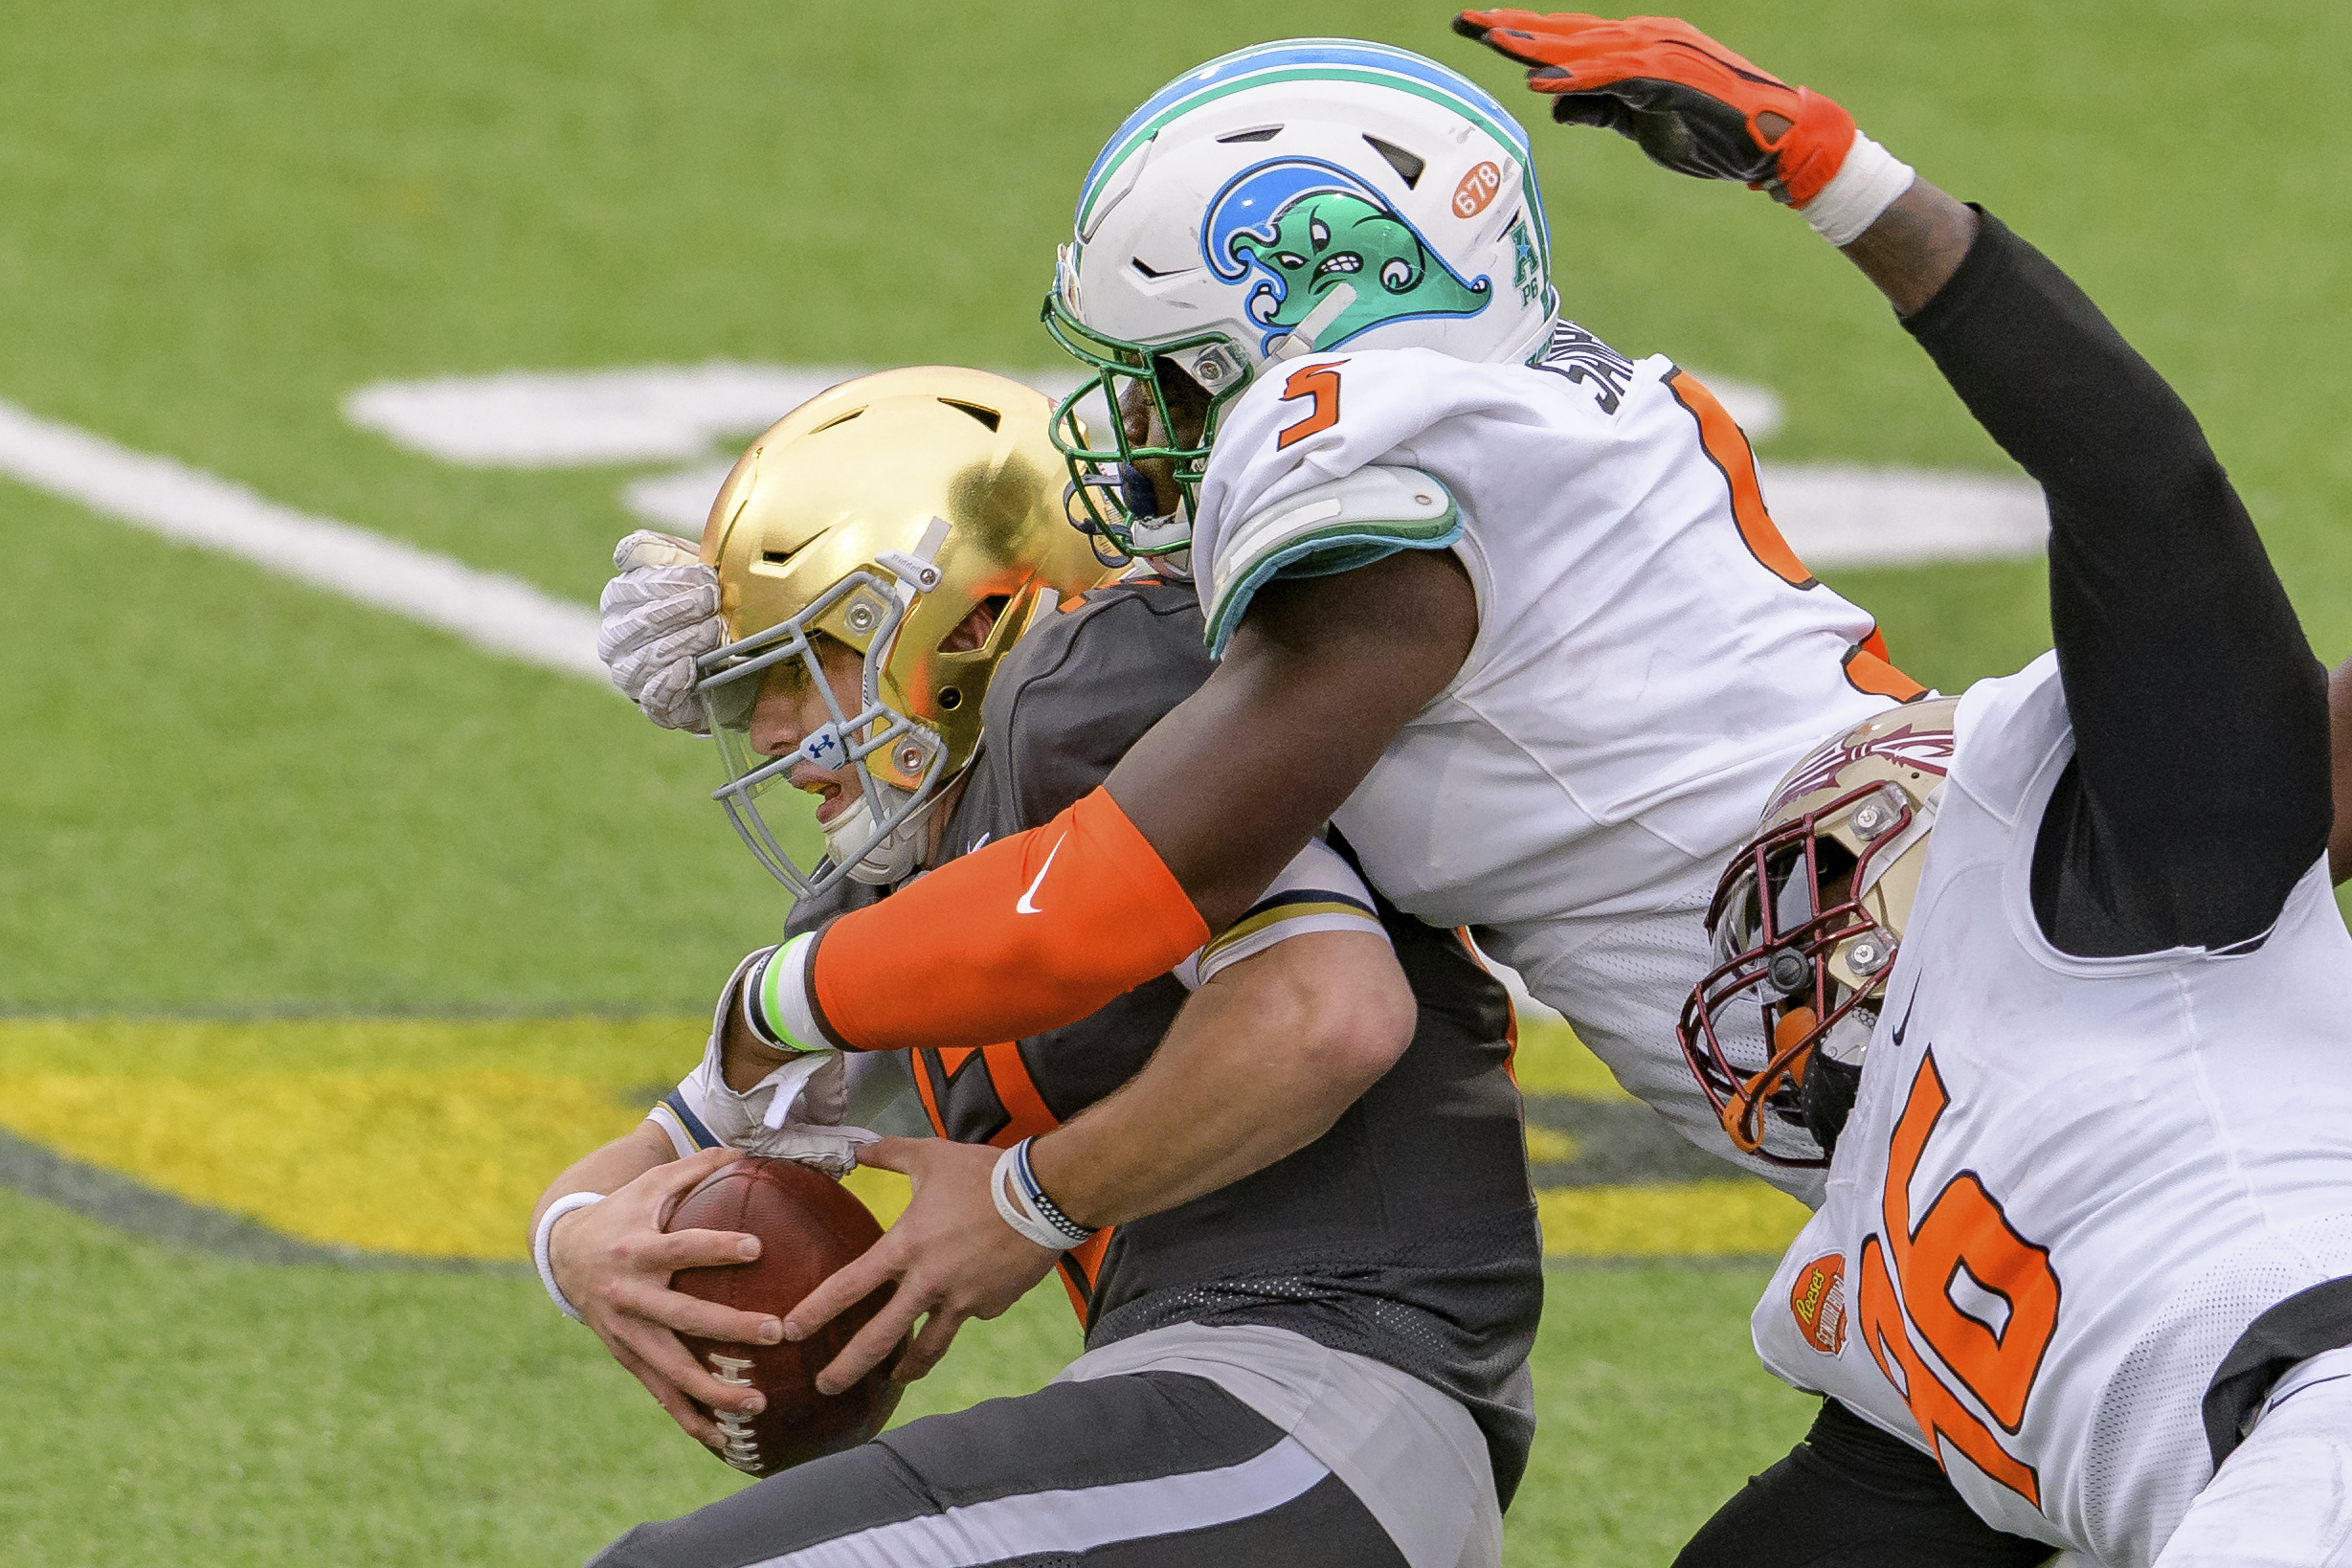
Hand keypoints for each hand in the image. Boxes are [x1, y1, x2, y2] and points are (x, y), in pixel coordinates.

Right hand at [548, 1146, 783, 1447]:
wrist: (564, 1252)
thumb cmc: (624, 1212)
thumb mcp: (651, 1184)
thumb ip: (698, 1168)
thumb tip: (748, 1148)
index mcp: (638, 1249)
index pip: (682, 1248)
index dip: (716, 1247)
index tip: (756, 1248)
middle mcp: (630, 1295)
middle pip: (683, 1316)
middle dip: (729, 1327)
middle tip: (776, 1332)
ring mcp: (626, 1332)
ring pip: (671, 1369)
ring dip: (714, 1390)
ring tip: (759, 1404)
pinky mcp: (625, 1356)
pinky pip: (658, 1394)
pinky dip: (688, 1417)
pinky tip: (721, 1441)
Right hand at [598, 529, 723, 731]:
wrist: (732, 666)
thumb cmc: (707, 611)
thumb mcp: (693, 574)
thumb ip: (665, 554)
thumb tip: (627, 552)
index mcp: (621, 599)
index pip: (630, 584)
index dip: (668, 578)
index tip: (705, 576)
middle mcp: (616, 636)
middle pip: (637, 620)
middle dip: (679, 608)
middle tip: (714, 601)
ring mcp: (629, 672)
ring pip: (645, 656)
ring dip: (682, 641)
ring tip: (713, 631)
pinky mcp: (650, 704)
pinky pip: (652, 696)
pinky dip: (671, 682)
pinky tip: (690, 668)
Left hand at [783, 1138, 1060, 1394]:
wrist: (1045, 1195)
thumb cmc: (984, 1173)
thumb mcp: (931, 1156)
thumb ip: (889, 1154)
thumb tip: (858, 1147)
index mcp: (906, 1248)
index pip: (849, 1287)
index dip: (815, 1311)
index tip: (790, 1332)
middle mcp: (929, 1283)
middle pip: (880, 1338)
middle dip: (847, 1369)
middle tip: (825, 1388)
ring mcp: (962, 1301)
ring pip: (928, 1348)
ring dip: (907, 1369)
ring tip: (894, 1381)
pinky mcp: (992, 1306)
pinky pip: (970, 1316)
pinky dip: (962, 1313)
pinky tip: (968, 1301)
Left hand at [1453, 11, 1856, 206]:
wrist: (1774, 143)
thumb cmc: (1711, 132)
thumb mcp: (1638, 123)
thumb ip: (1599, 109)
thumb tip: (1556, 104)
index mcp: (1635, 49)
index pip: (1568, 38)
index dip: (1522, 33)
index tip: (1477, 28)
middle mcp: (1644, 40)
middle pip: (1566, 31)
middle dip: (1514, 26)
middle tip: (1464, 19)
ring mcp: (1659, 54)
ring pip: (1584, 45)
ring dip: (1536, 44)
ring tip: (1491, 40)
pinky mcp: (1671, 78)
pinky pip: (1613, 76)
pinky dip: (1575, 77)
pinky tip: (1541, 82)